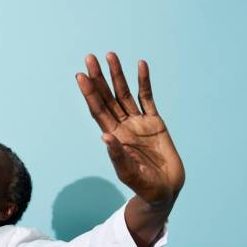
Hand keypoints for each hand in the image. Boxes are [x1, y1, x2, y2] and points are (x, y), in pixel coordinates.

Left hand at [76, 52, 184, 205]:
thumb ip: (118, 156)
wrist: (166, 190)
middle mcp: (122, 127)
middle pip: (107, 98)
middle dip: (98, 79)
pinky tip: (140, 65)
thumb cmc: (145, 186)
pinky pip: (148, 98)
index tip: (81, 76)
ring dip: (117, 75)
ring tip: (110, 55)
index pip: (97, 111)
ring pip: (125, 94)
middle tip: (89, 58)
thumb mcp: (129, 173)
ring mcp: (138, 123)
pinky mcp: (155, 122)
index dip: (89, 94)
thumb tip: (105, 136)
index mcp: (113, 137)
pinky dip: (144, 82)